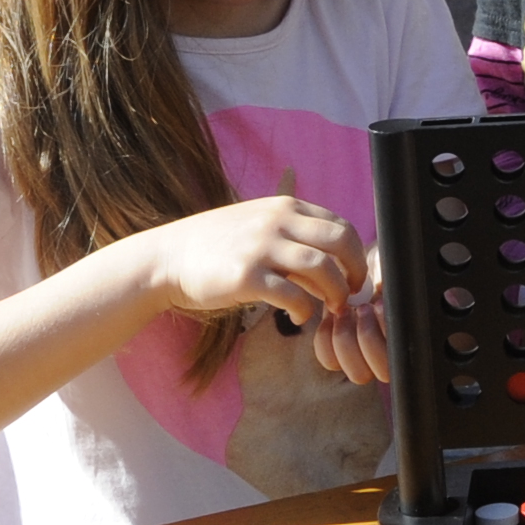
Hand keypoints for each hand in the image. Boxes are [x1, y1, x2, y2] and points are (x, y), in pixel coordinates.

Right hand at [140, 194, 368, 340]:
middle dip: (355, 271)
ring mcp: (261, 247)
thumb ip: (295, 233)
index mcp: (285, 207)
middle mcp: (277, 221)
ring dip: (335, 293)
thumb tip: (335, 258)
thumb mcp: (259, 223)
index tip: (354, 275)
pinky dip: (306, 310)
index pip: (341, 225)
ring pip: (323, 268)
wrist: (167, 258)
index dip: (357, 254)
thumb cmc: (217, 245)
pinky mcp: (246, 277)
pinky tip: (299, 317)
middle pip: (341, 242)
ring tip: (330, 308)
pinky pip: (294, 296)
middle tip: (350, 293)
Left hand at [311, 255, 393, 386]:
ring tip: (345, 310)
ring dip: (348, 341)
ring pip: (359, 374)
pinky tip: (331, 315)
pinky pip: (330, 361)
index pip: (405, 357)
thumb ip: (390, 278)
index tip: (381, 304)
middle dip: (369, 338)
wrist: (355, 267)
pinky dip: (327, 339)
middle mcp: (390, 354)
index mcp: (408, 335)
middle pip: (382, 372)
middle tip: (362, 308)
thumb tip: (381, 287)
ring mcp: (365, 358)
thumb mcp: (387, 268)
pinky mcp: (339, 354)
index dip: (390, 333)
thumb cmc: (378, 268)